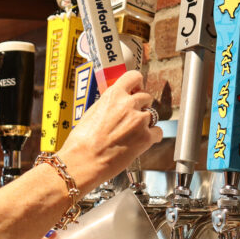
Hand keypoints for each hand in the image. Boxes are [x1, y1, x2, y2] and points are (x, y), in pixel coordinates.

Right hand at [57, 70, 161, 192]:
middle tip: (132, 117)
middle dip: (141, 106)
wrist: (84, 161)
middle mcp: (128, 104)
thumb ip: (108, 105)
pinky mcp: (146, 137)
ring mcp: (139, 120)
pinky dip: (151, 137)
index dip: (137, 84)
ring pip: (153, 115)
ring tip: (133, 133)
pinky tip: (140, 142)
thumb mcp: (91, 113)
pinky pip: (157, 132)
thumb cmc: (82, 141)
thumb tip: (115, 105)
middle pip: (146, 97)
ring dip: (146, 122)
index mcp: (113, 95)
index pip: (133, 77)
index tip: (136, 89)